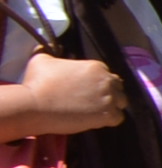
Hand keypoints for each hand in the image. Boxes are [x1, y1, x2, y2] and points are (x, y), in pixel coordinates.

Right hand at [9, 53, 124, 133]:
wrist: (34, 106)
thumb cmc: (37, 83)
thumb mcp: (42, 60)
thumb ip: (49, 52)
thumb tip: (45, 47)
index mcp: (96, 66)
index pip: (106, 74)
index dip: (97, 83)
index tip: (87, 89)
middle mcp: (106, 80)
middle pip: (117, 87)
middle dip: (107, 93)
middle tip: (92, 101)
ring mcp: (109, 98)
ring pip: (120, 102)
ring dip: (111, 106)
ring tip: (95, 111)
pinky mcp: (107, 115)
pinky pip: (118, 118)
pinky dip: (109, 120)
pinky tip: (97, 120)